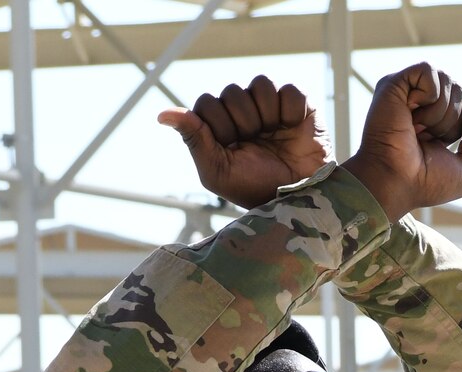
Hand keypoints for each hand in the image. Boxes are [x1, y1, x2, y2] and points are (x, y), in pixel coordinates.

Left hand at [158, 76, 329, 210]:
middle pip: (232, 91)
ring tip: (275, 135)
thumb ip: (192, 139)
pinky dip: (290, 111)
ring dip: (266, 114)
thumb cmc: (255, 188)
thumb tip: (162, 115)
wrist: (300, 197)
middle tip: (256, 143)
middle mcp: (243, 111)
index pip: (207, 102)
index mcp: (220, 124)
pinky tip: (292, 129)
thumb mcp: (217, 171)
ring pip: (260, 84)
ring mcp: (270, 106)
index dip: (219, 125)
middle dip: (243, 122)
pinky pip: (288, 90)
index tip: (231, 147)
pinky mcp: (299, 105)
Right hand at [342, 63, 461, 221]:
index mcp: (436, 119)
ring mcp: (407, 91)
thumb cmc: (426, 182)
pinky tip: (411, 112)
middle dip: (452, 121)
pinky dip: (428, 95)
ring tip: (416, 128)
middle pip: (460, 91)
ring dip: (439, 113)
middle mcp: (421, 101)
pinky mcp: (394, 82)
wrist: (397, 183)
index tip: (438, 146)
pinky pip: (428, 70)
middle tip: (425, 138)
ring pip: (447, 80)